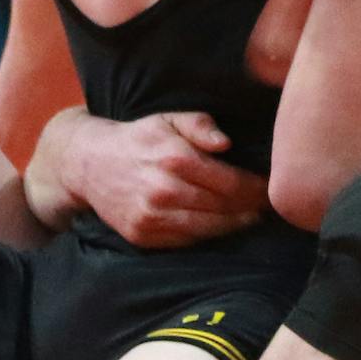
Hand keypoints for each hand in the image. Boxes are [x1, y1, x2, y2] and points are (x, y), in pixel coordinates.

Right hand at [28, 108, 268, 245]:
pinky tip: (221, 225)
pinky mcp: (143, 235)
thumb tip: (226, 143)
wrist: (89, 163)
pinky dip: (208, 235)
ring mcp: (152, 216)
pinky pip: (187, 240)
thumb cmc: (139, 138)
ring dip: (235, 225)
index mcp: (175, 158)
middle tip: (268, 205)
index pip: (231, 182)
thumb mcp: (168, 118)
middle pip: (224, 207)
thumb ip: (200, 125)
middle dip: (251, 207)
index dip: (256, 188)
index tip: (270, 188)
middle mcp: (164, 190)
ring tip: (251, 218)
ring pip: (209, 228)